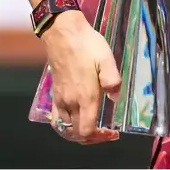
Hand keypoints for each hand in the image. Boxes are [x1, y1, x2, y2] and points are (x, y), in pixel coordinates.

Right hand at [43, 10, 121, 143]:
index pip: (88, 131)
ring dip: (79, 132)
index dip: (100, 138)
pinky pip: (57, 118)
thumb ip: (113, 80)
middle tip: (105, 131)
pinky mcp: (55, 92)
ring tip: (91, 127)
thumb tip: (115, 99)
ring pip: (66, 128)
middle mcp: (71, 102)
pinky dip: (65, 125)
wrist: (62, 31)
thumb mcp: (105, 58)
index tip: (111, 132)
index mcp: (85, 97)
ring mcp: (60, 98)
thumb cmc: (85, 44)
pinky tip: (74, 118)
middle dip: (92, 137)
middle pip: (77, 134)